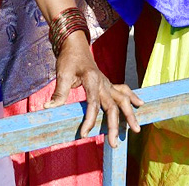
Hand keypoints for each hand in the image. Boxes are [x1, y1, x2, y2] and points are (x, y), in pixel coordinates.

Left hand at [48, 33, 141, 147]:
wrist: (75, 45)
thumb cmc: (69, 59)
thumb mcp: (62, 73)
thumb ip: (59, 92)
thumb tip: (48, 108)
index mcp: (92, 79)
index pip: (93, 103)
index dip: (90, 119)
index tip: (84, 134)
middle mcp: (103, 82)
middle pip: (113, 105)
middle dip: (114, 125)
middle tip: (114, 143)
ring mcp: (108, 83)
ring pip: (123, 99)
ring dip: (130, 114)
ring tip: (136, 129)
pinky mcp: (108, 84)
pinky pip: (123, 90)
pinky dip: (132, 97)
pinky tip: (140, 104)